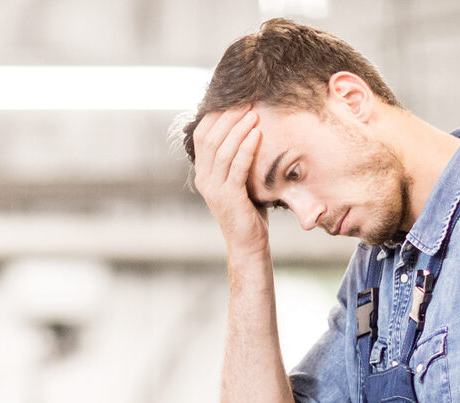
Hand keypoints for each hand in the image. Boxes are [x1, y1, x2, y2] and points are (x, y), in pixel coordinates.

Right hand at [190, 108, 269, 257]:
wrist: (248, 243)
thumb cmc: (248, 211)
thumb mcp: (239, 180)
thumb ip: (237, 160)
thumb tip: (250, 128)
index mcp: (202, 173)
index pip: (201, 135)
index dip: (216, 115)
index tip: (236, 100)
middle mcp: (203, 179)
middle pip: (210, 138)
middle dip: (229, 117)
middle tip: (247, 102)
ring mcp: (213, 189)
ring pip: (222, 149)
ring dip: (239, 128)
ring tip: (255, 114)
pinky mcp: (228, 196)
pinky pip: (236, 166)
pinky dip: (247, 147)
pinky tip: (258, 134)